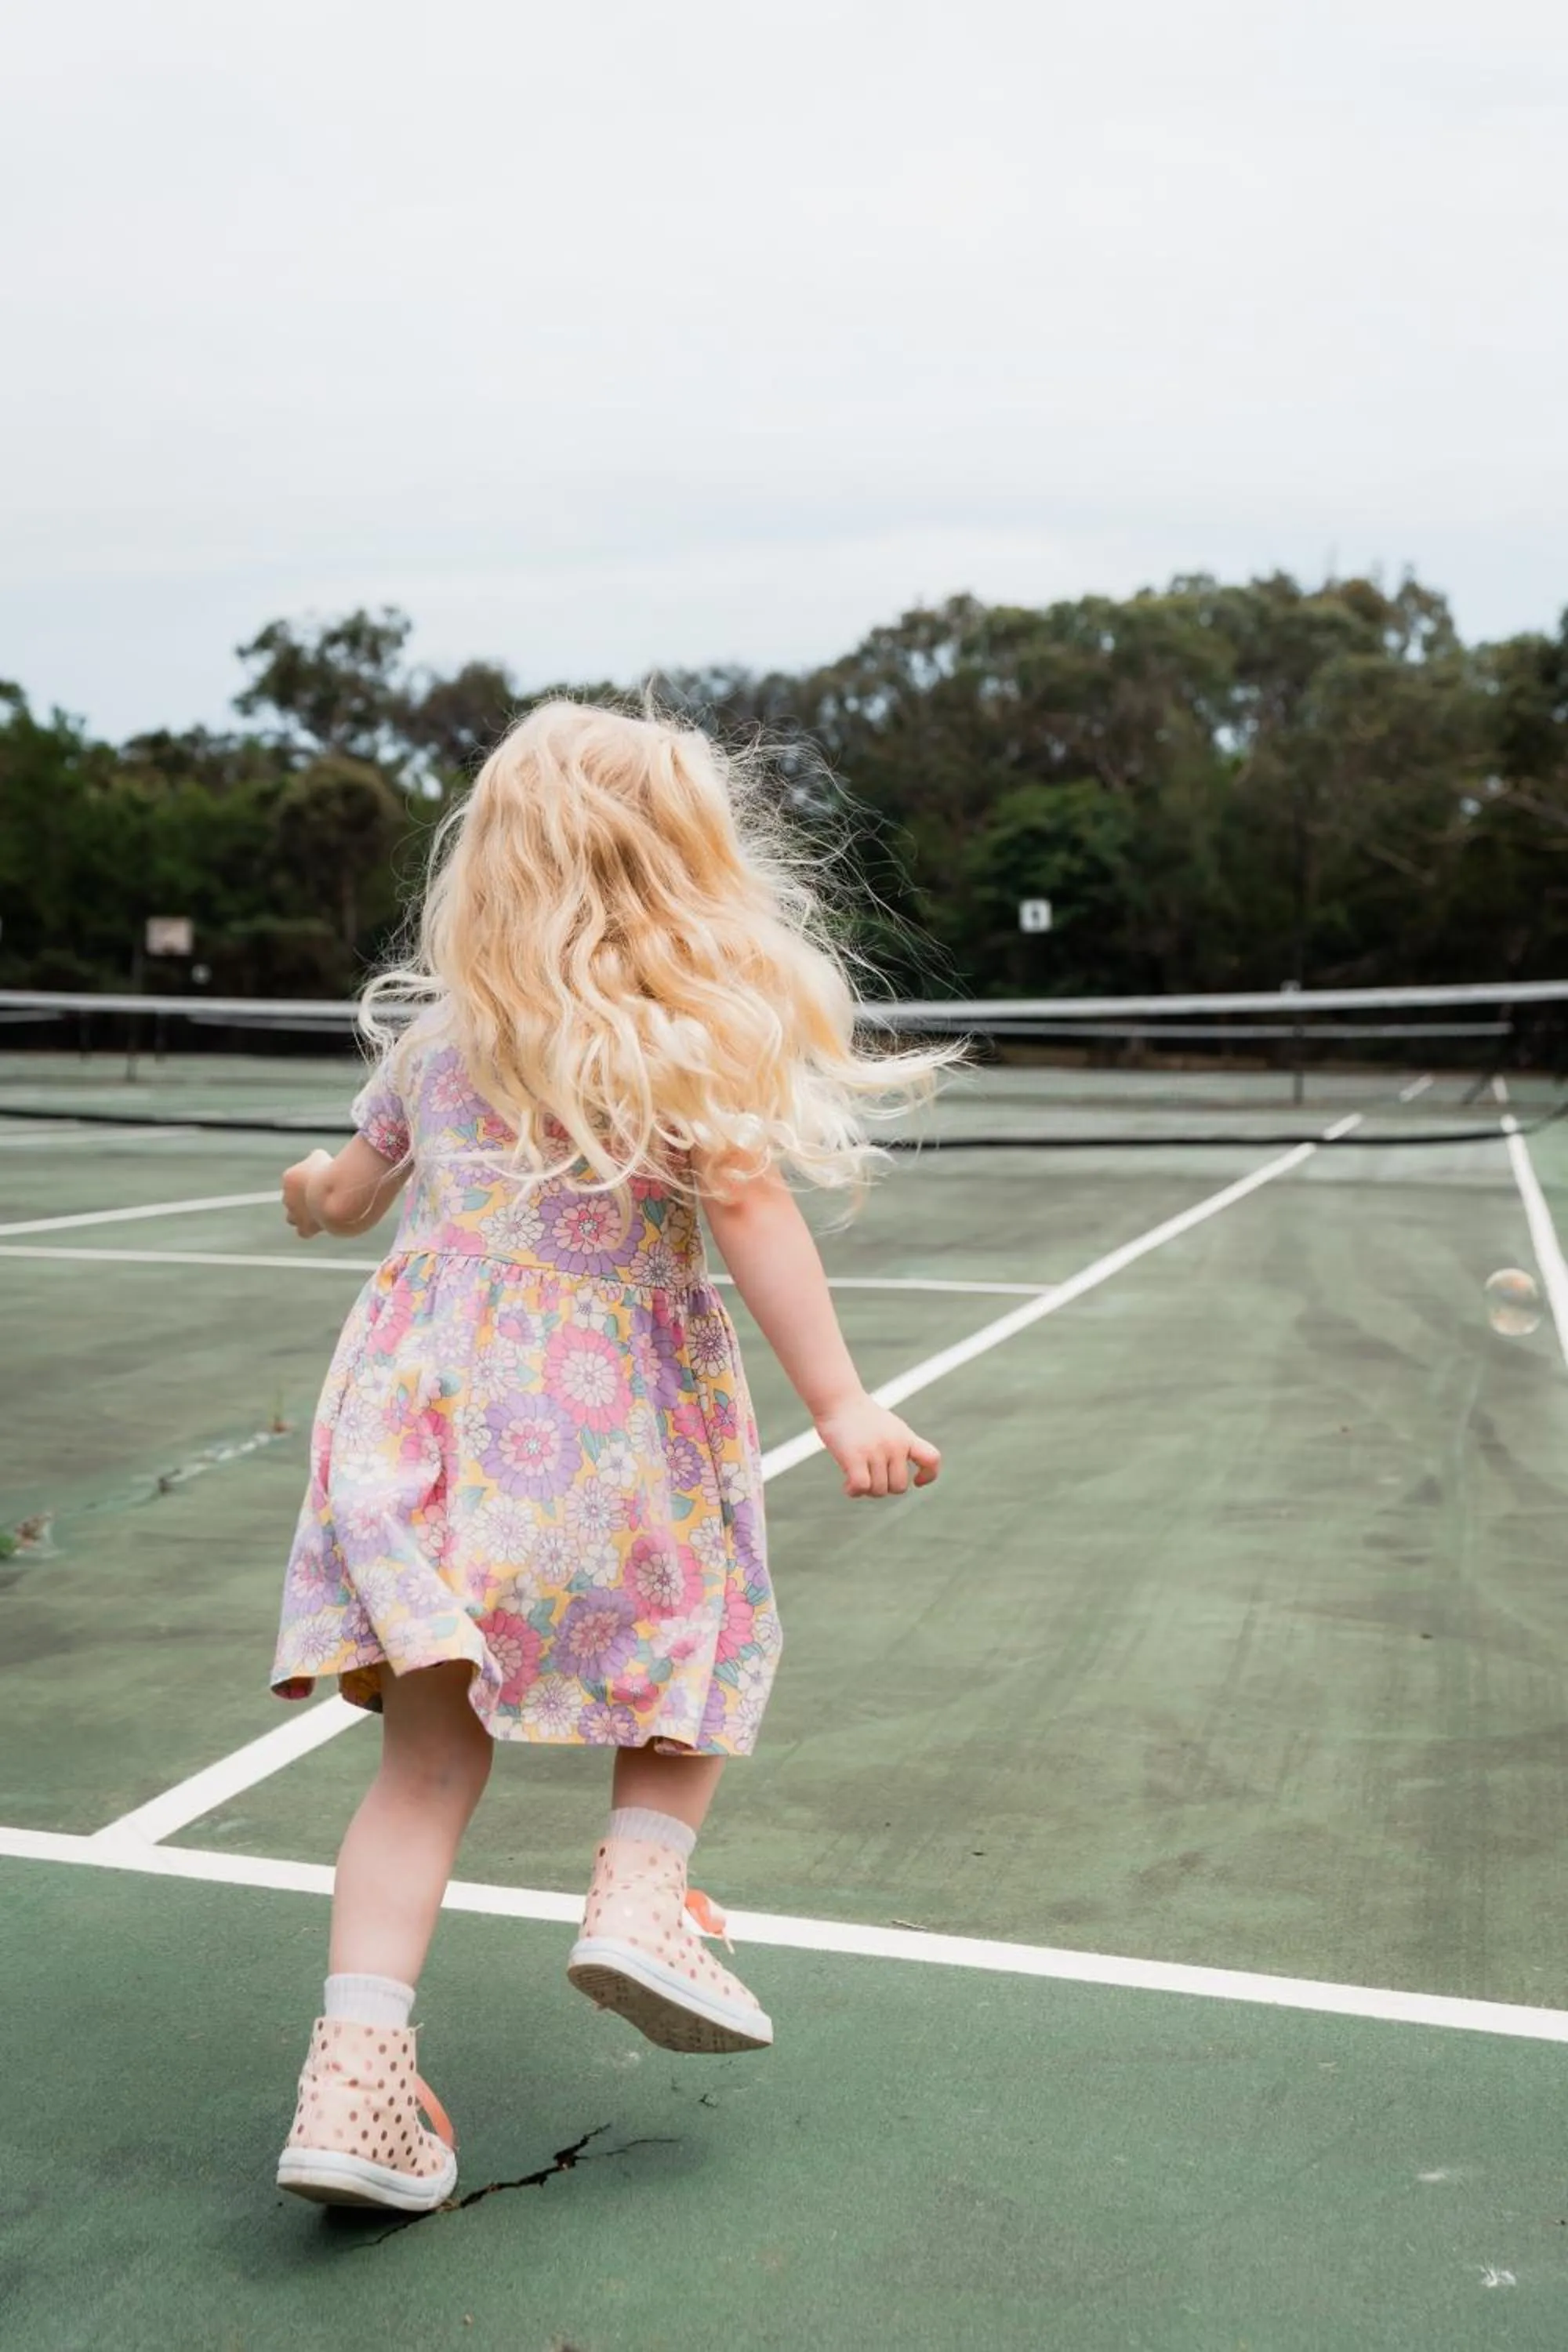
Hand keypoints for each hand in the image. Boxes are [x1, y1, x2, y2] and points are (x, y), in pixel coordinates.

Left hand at [282, 1150, 331, 1238]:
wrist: (333, 1194)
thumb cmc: (330, 1172)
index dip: (309, 1182)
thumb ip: (317, 1159)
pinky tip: (324, 1222)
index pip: (293, 1180)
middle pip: (290, 1199)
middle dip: (303, 1199)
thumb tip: (319, 1160)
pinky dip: (310, 1228)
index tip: (323, 1181)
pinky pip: (303, 1231)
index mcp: (289, 1177)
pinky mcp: (304, 1227)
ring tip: (320, 1212)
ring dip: (302, 1216)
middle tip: (321, 1197)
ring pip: (291, 1218)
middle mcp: (287, 1196)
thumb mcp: (323, 1157)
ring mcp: (294, 1213)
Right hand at [814, 1392, 940, 1498]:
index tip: (917, 1482)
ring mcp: (876, 1450)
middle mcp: (895, 1444)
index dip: (928, 1475)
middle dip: (884, 1488)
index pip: (931, 1459)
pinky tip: (847, 1486)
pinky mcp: (855, 1456)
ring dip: (866, 1490)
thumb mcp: (888, 1427)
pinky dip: (854, 1492)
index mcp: (905, 1437)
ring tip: (855, 1478)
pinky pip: (862, 1487)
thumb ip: (897, 1446)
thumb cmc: (860, 1416)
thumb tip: (893, 1476)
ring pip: (879, 1490)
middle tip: (869, 1478)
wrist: (838, 1399)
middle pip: (899, 1486)